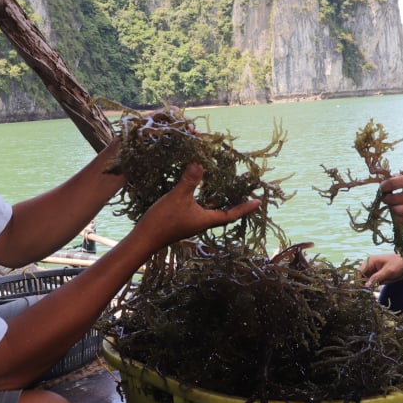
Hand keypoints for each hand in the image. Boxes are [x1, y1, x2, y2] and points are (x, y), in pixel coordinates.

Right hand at [133, 163, 259, 247]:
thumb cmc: (164, 220)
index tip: (258, 201)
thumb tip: (201, 163)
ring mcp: (191, 222)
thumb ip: (190, 180)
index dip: (245, 208)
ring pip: (210, 209)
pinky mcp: (181, 220)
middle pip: (223, 212)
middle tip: (243, 190)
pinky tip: (199, 189)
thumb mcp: (178, 197)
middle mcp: (202, 222)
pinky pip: (198, 208)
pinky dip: (203, 198)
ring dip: (218, 199)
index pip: (231, 214)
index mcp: (206, 219)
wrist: (144, 239)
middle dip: (234, 201)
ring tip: (225, 186)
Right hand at [359, 253, 402, 287]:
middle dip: (367, 283)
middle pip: (362, 276)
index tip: (361, 289)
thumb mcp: (388, 271)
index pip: (360, 271)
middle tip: (372, 288)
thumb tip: (366, 285)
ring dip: (373, 284)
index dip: (358, 280)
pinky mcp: (378, 275)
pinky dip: (376, 284)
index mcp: (371, 261)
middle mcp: (370, 265)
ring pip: (368, 280)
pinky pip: (374, 281)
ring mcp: (374, 270)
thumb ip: (376, 278)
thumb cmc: (398, 264)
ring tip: (381, 284)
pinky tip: (381, 284)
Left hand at [379, 171, 402, 226]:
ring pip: (396, 211)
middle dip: (386, 199)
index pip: (392, 183)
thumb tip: (390, 180)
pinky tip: (402, 214)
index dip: (383, 186)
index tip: (383, 188)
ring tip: (395, 205)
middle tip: (387, 198)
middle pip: (392, 199)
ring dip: (393, 208)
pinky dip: (400, 218)